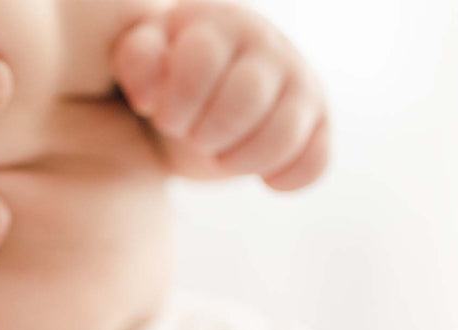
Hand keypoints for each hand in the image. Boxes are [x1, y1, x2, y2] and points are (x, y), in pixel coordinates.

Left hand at [112, 1, 328, 189]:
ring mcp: (299, 81)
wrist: (207, 103)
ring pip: (284, 132)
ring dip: (243, 161)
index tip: (168, 118)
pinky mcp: (318, 122)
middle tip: (197, 138)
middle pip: (246, 96)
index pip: (201, 59)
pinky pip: (316, 160)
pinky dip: (286, 179)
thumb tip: (149, 93)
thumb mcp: (144, 64)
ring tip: (224, 157)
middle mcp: (267, 43)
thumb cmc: (170, 82)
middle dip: (210, 134)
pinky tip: (263, 177)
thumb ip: (139, 60)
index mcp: (219, 23)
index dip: (178, 104)